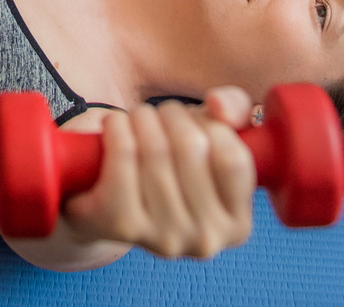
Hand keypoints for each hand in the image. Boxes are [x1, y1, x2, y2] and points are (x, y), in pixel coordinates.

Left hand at [60, 90, 256, 259]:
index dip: (210, 124)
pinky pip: (122, 157)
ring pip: (155, 149)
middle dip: (170, 115)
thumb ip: (236, 109)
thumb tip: (218, 104)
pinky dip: (117, 128)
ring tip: (136, 118)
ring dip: (141, 118)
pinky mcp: (122, 225)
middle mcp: (205, 239)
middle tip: (157, 114)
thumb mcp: (214, 135)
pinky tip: (114, 126)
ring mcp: (164, 237)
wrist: (107, 205)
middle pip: (191, 148)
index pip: (233, 159)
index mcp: (237, 224)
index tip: (192, 119)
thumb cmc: (172, 164)